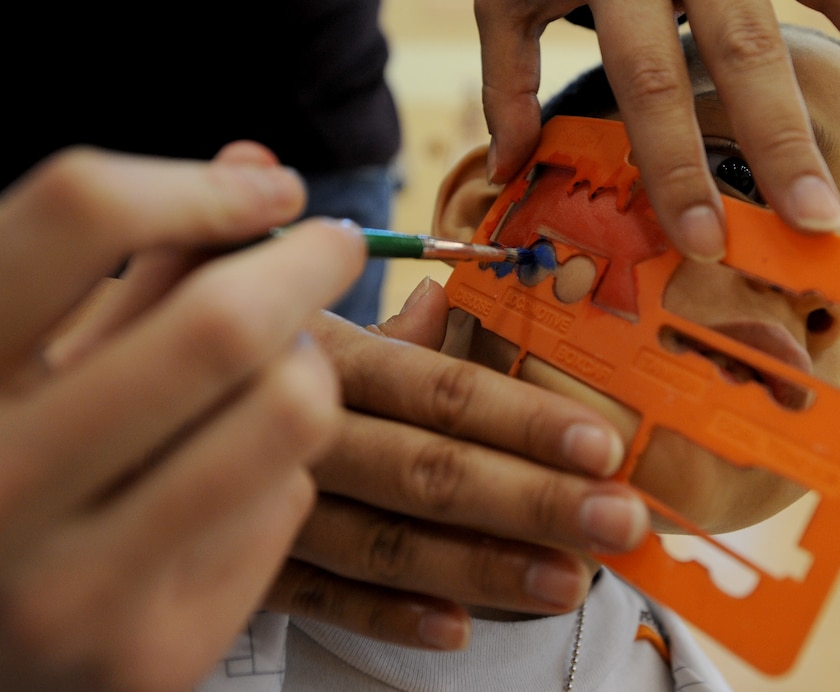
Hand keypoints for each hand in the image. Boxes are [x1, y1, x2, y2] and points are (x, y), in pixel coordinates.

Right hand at [0, 144, 362, 690]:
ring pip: (286, 410)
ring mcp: (68, 590)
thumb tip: (252, 162)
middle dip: (308, 262)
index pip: (79, 214)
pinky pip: (286, 501)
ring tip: (284, 366)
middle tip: (334, 244)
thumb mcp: (47, 352)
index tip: (273, 189)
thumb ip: (142, 264)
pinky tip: (233, 478)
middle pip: (219, 324)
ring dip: (308, 366)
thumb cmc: (18, 460)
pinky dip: (282, 466)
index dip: (199, 185)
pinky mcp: (150, 656)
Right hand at [266, 277, 649, 649]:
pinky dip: (388, 615)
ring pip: (387, 544)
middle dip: (533, 499)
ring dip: (482, 566)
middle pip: (430, 471)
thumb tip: (442, 300)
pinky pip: (319, 599)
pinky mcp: (244, 565)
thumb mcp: (296, 312)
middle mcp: (303, 434)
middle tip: (619, 521)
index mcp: (326, 357)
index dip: (523, 421)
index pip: (439, 390)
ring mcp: (269, 509)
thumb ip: (377, 325)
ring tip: (566, 583)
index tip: (601, 447)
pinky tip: (457, 630)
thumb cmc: (244, 350)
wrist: (130, 395)